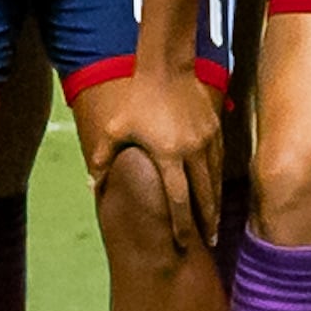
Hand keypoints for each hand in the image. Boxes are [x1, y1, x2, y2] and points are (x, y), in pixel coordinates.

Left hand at [104, 66, 230, 258]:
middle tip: (211, 241)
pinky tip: (218, 189)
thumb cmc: (138, 99)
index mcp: (167, 155)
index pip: (178, 198)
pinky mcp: (215, 130)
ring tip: (216, 221)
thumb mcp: (115, 129)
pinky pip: (219, 160)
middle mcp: (191, 151)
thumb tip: (91, 185)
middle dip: (207, 220)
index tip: (184, 242)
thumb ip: (103, 159)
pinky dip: (218, 178)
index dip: (182, 223)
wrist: (167, 68)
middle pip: (203, 194)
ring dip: (216, 202)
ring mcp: (207, 140)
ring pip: (215, 179)